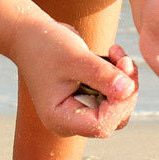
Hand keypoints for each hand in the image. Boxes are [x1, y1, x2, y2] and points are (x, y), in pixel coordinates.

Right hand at [11, 18, 136, 138]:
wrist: (30, 34)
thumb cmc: (46, 45)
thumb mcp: (75, 58)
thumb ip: (101, 75)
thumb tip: (128, 90)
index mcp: (60, 119)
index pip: (101, 125)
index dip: (119, 104)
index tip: (123, 72)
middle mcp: (71, 121)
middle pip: (115, 119)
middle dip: (126, 90)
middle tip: (124, 59)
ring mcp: (80, 110)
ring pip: (119, 107)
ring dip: (126, 81)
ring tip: (117, 53)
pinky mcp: (88, 98)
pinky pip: (115, 94)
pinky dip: (120, 75)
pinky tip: (113, 53)